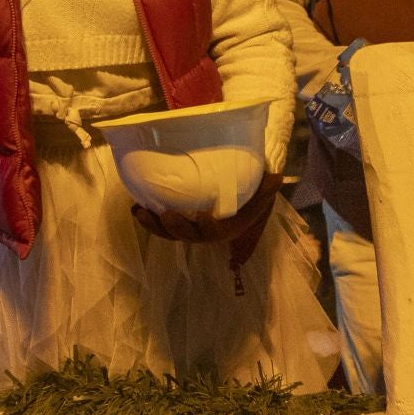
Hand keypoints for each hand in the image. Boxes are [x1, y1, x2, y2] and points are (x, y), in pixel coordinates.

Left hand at [132, 174, 286, 267]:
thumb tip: (276, 178)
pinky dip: (148, 217)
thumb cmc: (251, 194)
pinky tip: (136, 206)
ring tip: (140, 212)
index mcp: (226, 229)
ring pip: (170, 233)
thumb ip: (267, 189)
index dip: (208, 228)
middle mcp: (206, 231)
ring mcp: (190, 226)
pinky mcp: (177, 217)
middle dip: (175, 229)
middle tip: (164, 215)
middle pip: (188, 236)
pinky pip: (161, 223)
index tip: (203, 217)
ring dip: (154, 226)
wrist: (242, 194)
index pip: (216, 233)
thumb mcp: (263, 192)